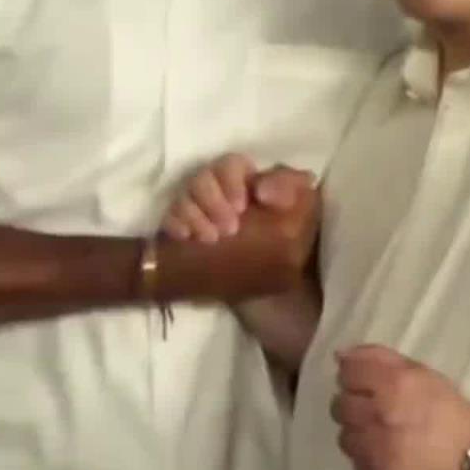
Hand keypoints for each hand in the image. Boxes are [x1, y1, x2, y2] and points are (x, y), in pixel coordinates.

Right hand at [158, 155, 319, 303]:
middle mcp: (221, 193)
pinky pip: (170, 217)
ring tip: (210, 239)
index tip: (242, 205)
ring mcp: (200, 212)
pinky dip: (176, 225)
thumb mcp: (299, 223)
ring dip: (195, 214)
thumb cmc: (283, 257)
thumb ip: (291, 191)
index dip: (231, 178)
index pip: (232, 165)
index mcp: (249, 185)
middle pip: (204, 177)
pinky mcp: (183, 231)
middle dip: (213, 201)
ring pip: (185, 195)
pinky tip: (186, 238)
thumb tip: (261, 189)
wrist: (266, 304)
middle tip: (229, 230)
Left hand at [331, 344, 469, 469]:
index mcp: (393, 385)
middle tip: (372, 408)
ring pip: (344, 437)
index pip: (348, 373)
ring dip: (357, 432)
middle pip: (340, 406)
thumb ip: (378, 358)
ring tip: (378, 433)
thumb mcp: (419, 372)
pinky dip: (367, 458)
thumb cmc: (447, 407)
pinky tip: (384, 453)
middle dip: (353, 404)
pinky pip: (356, 465)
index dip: (352, 375)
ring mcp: (379, 451)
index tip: (363, 382)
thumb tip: (340, 356)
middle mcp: (381, 417)